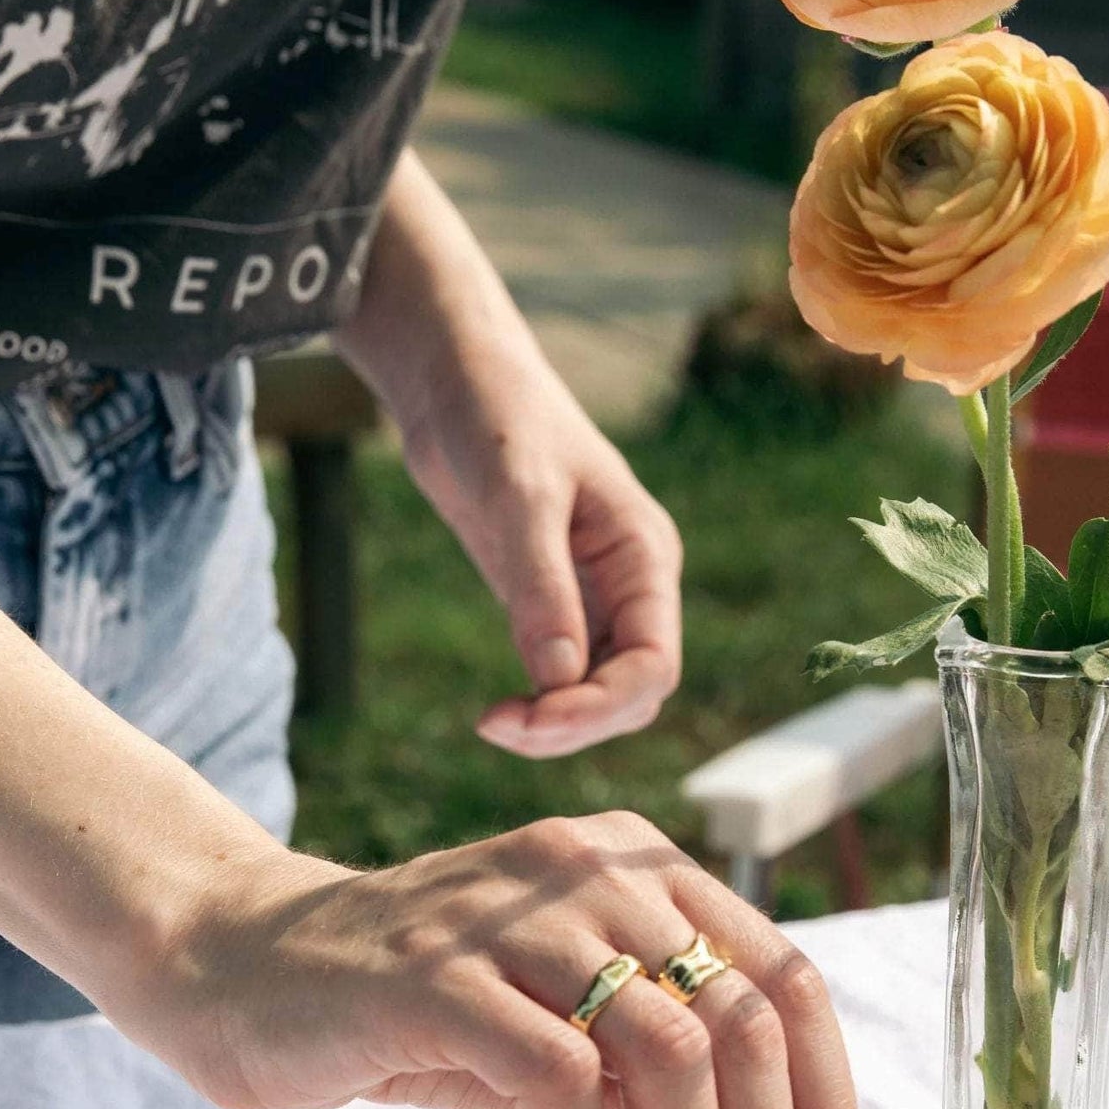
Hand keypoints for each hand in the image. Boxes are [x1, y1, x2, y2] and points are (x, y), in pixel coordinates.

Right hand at [156, 813, 856, 1108]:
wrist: (246, 968)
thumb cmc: (426, 1011)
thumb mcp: (568, 1036)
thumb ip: (660, 1084)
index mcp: (646, 869)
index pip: (789, 985)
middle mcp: (595, 870)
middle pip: (746, 1024)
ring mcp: (515, 913)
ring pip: (670, 1051)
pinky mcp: (436, 973)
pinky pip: (556, 1075)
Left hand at [334, 148, 680, 756]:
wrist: (454, 382)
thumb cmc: (495, 418)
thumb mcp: (518, 496)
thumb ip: (541, 587)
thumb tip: (558, 679)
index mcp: (645, 556)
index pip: (654, 665)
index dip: (601, 706)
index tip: (533, 718)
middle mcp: (632, 585)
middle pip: (631, 693)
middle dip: (575, 724)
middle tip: (496, 726)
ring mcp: (594, 598)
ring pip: (598, 694)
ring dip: (555, 724)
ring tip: (492, 722)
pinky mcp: (550, 602)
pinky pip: (564, 678)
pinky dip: (537, 705)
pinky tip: (496, 710)